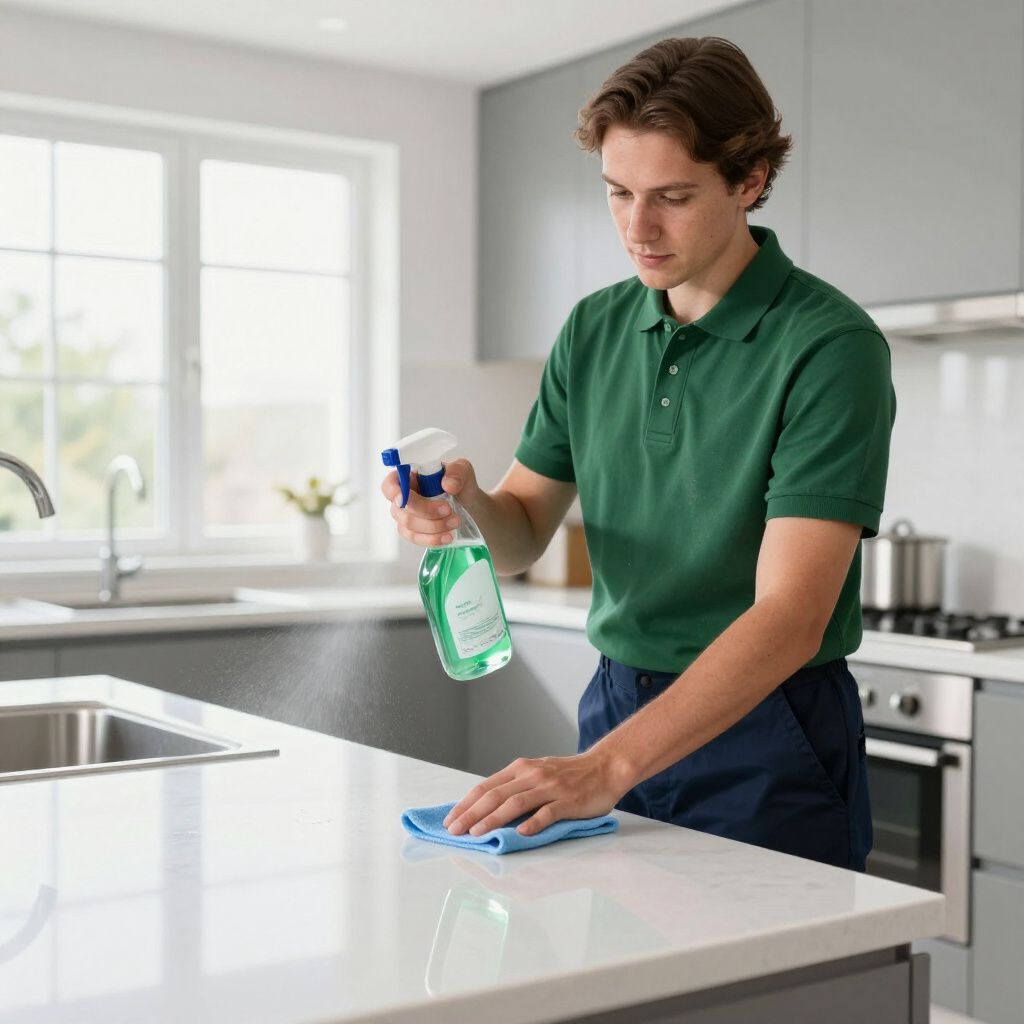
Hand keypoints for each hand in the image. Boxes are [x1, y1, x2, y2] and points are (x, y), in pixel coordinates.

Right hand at [380, 458, 478, 547]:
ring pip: (408, 524)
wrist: (471, 509)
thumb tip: (447, 484)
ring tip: (455, 521)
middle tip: (448, 509)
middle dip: (425, 511)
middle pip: (400, 508)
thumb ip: (457, 472)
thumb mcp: (463, 470)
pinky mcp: (414, 532)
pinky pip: (415, 538)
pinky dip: (432, 539)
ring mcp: (407, 516)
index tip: (404, 498)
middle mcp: (405, 496)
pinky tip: (447, 536)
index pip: (391, 483)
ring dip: (433, 526)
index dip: (393, 491)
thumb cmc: (461, 487)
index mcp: (411, 477)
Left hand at [443, 749, 630, 837]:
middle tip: (454, 830)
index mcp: (521, 769)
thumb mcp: (537, 773)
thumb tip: (486, 809)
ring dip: (493, 819)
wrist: (605, 767)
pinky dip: (533, 823)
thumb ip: (516, 787)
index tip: (450, 819)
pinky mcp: (568, 800)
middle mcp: (532, 775)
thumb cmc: (569, 774)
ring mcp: (550, 787)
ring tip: (477, 833)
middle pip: (495, 795)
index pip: (486, 786)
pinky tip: (520, 834)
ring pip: (515, 803)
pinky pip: (548, 813)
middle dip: (471, 813)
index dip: (465, 803)